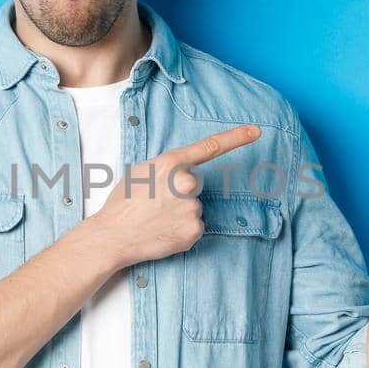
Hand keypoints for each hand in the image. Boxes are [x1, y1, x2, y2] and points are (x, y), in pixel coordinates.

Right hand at [86, 123, 261, 268]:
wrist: (112, 236)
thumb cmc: (122, 203)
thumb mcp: (141, 172)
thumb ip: (166, 168)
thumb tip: (181, 174)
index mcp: (170, 163)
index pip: (210, 146)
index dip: (236, 137)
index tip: (256, 131)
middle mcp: (186, 183)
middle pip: (194, 184)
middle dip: (179, 192)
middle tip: (155, 202)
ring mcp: (192, 208)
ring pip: (194, 207)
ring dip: (179, 212)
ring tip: (155, 218)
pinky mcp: (194, 230)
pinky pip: (195, 226)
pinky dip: (181, 230)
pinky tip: (163, 231)